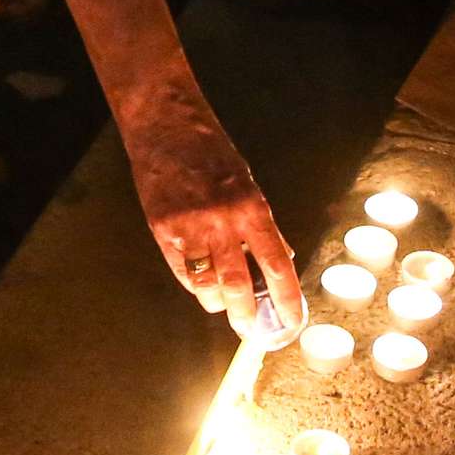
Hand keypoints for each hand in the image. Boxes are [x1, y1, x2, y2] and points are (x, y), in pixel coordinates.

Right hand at [123, 99, 305, 335]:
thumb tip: (279, 259)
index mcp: (251, 208)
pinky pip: (182, 272)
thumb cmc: (211, 152)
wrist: (165, 126)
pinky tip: (201, 284)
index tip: (291, 321)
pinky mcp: (162, 231)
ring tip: (224, 305)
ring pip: (207, 286)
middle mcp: (222, 222)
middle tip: (251, 329)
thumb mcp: (247, 184)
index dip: (286, 299)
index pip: (276, 265)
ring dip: (218, 302)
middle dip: (246, 315)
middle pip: (239, 285)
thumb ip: (261, 224)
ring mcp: (189, 228)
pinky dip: (194, 284)